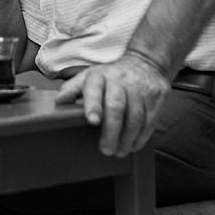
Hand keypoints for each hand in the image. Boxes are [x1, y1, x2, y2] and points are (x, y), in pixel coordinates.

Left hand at [55, 53, 170, 157]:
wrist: (145, 63)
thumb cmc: (110, 76)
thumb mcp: (89, 77)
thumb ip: (73, 89)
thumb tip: (58, 101)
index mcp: (100, 75)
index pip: (95, 88)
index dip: (93, 104)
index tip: (92, 120)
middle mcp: (120, 80)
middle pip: (116, 106)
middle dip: (111, 131)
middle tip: (106, 149)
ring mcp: (140, 88)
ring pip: (135, 116)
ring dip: (127, 138)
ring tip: (119, 151)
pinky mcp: (155, 97)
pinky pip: (149, 121)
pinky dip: (141, 137)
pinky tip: (133, 145)